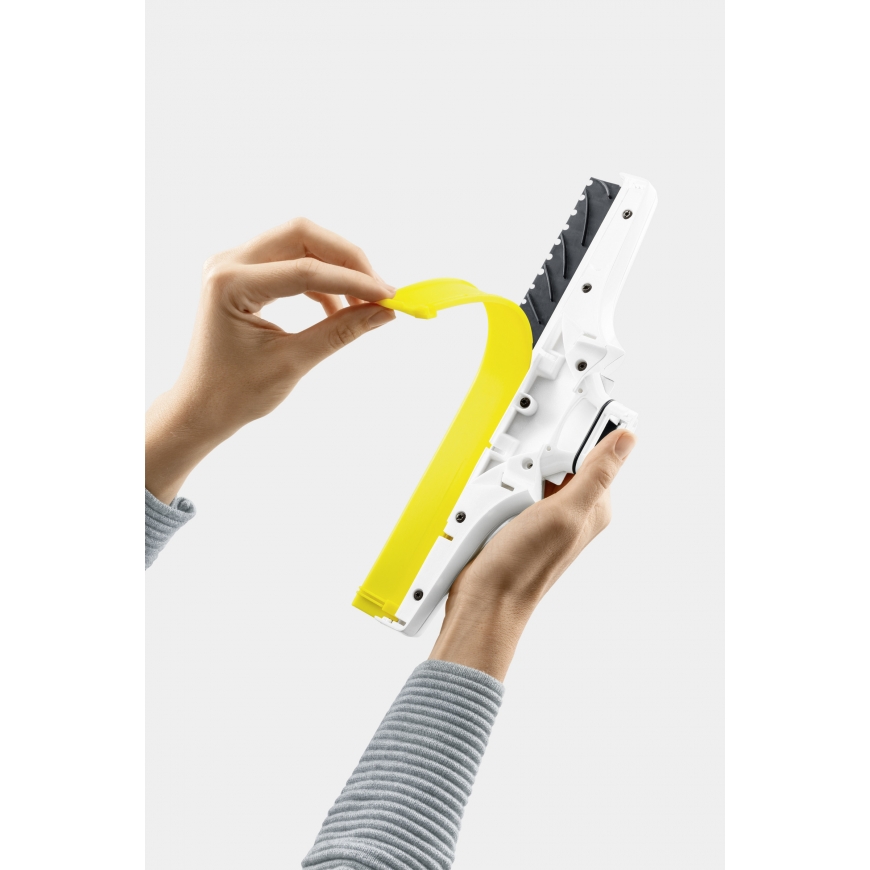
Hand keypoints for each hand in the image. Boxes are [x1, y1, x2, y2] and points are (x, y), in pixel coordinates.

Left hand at [145, 218, 395, 503]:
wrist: (201, 408)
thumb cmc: (235, 393)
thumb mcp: (293, 362)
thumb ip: (340, 331)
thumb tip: (384, 312)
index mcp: (230, 283)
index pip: (305, 269)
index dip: (354, 280)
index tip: (389, 296)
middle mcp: (228, 263)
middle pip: (302, 235)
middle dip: (347, 259)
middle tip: (379, 291)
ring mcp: (234, 264)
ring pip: (300, 243)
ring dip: (336, 268)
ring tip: (363, 303)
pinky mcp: (245, 274)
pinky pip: (291, 261)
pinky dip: (320, 280)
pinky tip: (338, 307)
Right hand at [429, 428, 636, 679]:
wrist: (485, 598)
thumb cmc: (525, 566)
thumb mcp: (564, 512)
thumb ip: (596, 474)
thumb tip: (627, 439)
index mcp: (594, 506)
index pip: (594, 454)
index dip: (574, 443)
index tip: (556, 445)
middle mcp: (572, 510)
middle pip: (555, 460)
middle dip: (533, 464)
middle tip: (524, 486)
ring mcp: (543, 515)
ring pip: (527, 473)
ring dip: (510, 480)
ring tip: (505, 505)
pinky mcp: (517, 519)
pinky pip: (508, 489)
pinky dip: (497, 492)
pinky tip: (493, 509)